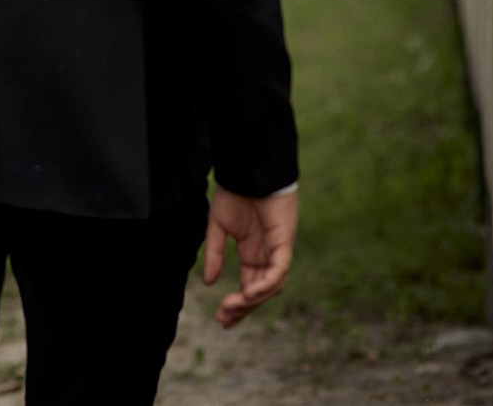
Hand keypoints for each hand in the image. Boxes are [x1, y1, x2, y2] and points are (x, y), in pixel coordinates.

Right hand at [201, 186, 297, 327]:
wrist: (248, 171)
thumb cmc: (235, 193)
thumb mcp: (217, 227)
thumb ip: (213, 254)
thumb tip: (208, 282)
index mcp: (252, 253)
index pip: (248, 287)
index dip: (237, 305)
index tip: (220, 319)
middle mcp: (266, 255)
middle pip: (260, 292)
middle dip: (243, 309)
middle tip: (223, 320)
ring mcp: (277, 250)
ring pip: (271, 286)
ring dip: (253, 300)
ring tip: (232, 306)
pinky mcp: (284, 242)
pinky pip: (279, 270)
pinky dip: (266, 284)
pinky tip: (250, 294)